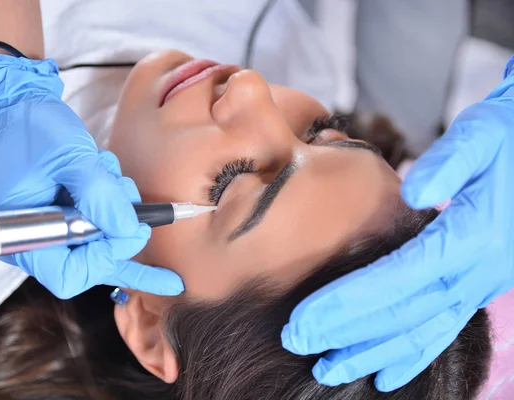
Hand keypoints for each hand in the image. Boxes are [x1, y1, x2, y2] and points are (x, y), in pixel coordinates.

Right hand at [0, 51, 182, 298]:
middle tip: (145, 220)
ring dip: (122, 218)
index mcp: (23, 237)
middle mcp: (38, 242)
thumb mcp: (70, 156)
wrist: (22, 107)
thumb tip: (128, 229)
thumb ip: (99, 194)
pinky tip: (118, 185)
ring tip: (117, 181)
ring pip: (103, 249)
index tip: (126, 229)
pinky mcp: (71, 218)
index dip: (103, 259)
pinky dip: (121, 213)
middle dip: (121, 239)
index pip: (69, 275)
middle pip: (91, 268)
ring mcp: (56, 231)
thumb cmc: (35, 129)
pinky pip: (103, 231)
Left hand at [282, 57, 513, 390]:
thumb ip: (449, 161)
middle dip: (345, 332)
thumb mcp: (482, 135)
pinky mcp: (477, 286)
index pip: (396, 278)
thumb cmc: (507, 137)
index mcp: (473, 236)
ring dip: (372, 353)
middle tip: (296, 342)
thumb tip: (413, 193)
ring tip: (328, 371)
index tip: (302, 319)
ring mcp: (480, 285)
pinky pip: (442, 330)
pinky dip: (411, 356)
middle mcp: (478, 272)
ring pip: (421, 332)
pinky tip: (384, 376)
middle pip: (401, 313)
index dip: (345, 303)